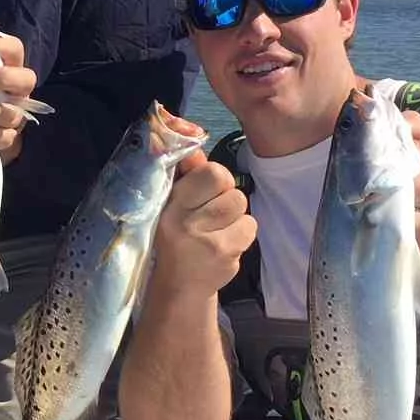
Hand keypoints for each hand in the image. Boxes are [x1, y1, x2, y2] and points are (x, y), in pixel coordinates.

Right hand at [149, 153, 256, 297]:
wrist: (179, 287)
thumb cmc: (175, 236)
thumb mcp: (170, 203)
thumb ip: (184, 170)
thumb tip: (192, 133)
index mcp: (170, 204)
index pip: (211, 172)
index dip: (213, 176)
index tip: (206, 189)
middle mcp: (187, 222)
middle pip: (229, 185)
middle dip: (225, 193)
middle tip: (212, 208)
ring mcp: (209, 242)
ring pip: (241, 205)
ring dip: (233, 214)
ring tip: (216, 227)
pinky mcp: (227, 256)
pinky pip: (249, 227)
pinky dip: (241, 232)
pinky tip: (224, 242)